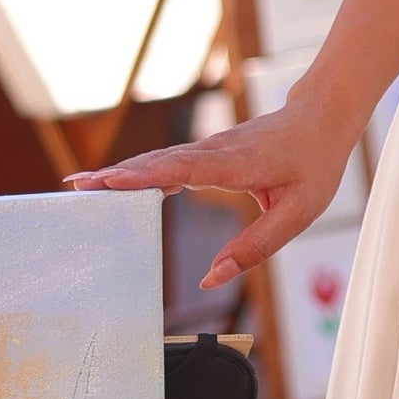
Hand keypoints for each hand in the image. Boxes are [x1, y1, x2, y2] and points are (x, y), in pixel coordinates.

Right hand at [65, 99, 357, 288]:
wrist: (321, 120)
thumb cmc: (314, 165)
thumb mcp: (299, 214)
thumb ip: (256, 247)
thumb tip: (214, 278)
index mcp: (238, 164)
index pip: (185, 168)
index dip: (147, 175)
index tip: (112, 182)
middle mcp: (215, 151)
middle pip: (159, 162)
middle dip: (117, 175)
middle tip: (77, 187)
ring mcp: (207, 149)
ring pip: (157, 160)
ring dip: (120, 173)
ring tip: (81, 186)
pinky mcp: (205, 153)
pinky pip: (166, 162)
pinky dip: (137, 172)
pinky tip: (113, 183)